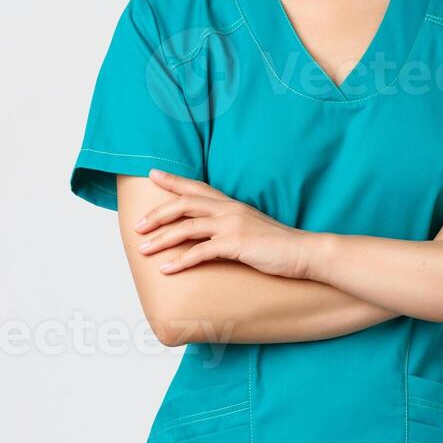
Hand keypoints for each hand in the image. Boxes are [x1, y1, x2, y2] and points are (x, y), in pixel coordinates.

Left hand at [134, 170, 321, 278]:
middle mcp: (228, 210)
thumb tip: (213, 235)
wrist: (305, 252)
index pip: (197, 187)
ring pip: (186, 227)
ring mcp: (232, 226)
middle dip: (157, 214)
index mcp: (231, 204)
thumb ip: (231, 225)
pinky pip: (200, 252)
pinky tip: (166, 268)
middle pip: (184, 205)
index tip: (152, 174)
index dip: (173, 180)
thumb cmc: (280, 245)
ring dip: (161, 238)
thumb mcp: (252, 227)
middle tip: (137, 225)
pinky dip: (179, 260)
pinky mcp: (236, 244)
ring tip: (143, 248)